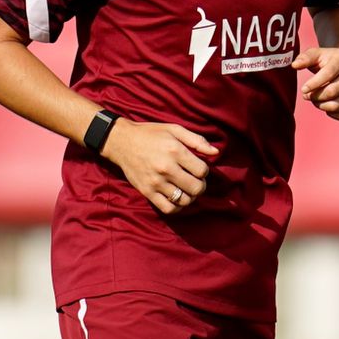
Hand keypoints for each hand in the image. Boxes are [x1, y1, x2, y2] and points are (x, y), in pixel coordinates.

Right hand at [102, 120, 219, 215]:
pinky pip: (168, 208)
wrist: (121, 142)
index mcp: (175, 151)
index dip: (204, 171)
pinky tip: (177, 198)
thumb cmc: (151, 134)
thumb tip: (216, 152)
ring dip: (190, 197)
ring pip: (184, 200)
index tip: (197, 168)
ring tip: (186, 189)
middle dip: (201, 185)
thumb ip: (196, 140)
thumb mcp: (174, 130)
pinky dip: (177, 207)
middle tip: (195, 180)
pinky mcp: (147, 192)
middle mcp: (166, 168)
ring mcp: (156, 182)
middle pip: (197, 188)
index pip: (203, 171)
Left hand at [294, 46, 338, 121]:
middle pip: (332, 92)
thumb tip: (295, 65)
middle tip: (307, 95)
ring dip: (321, 106)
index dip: (314, 84)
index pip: (328, 74)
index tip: (303, 90)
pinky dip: (331, 114)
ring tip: (316, 100)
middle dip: (315, 97)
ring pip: (337, 106)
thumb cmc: (329, 59)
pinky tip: (327, 104)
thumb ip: (305, 58)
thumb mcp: (317, 54)